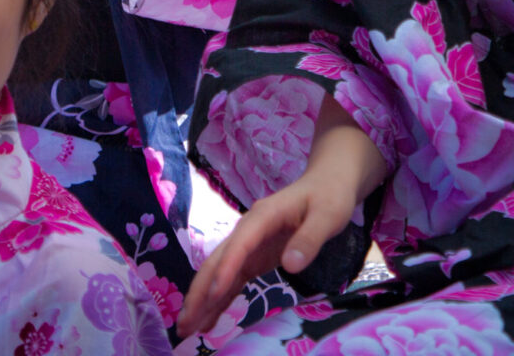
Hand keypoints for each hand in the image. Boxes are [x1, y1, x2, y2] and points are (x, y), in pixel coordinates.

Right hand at [178, 167, 360, 338]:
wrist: (326, 184)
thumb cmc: (328, 197)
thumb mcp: (328, 215)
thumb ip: (310, 238)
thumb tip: (290, 265)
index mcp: (264, 217)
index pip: (239, 244)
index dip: (225, 269)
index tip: (215, 294)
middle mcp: (249, 230)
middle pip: (218, 261)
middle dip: (200, 291)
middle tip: (184, 322)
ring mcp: (249, 244)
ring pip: (219, 273)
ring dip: (203, 299)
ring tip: (186, 328)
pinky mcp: (254, 257)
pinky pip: (232, 280)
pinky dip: (220, 299)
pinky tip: (208, 321)